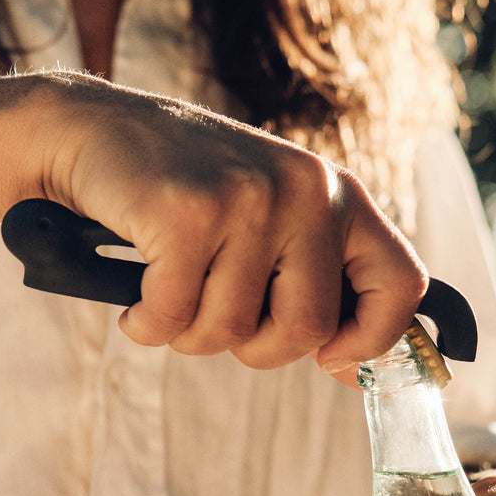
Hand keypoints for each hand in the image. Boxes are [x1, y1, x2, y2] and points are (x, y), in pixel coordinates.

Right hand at [0, 72, 427, 370]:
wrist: (92, 129)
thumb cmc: (188, 193)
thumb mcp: (273, 216)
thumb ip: (317, 275)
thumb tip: (354, 366)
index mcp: (338, 194)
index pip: (404, 283)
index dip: (375, 340)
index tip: (331, 357)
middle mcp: (306, 190)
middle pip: (307, 329)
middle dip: (258, 349)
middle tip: (222, 318)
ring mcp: (248, 198)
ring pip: (234, 331)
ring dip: (192, 334)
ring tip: (171, 290)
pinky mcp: (186, 212)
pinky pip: (174, 320)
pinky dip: (146, 326)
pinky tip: (136, 297)